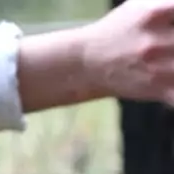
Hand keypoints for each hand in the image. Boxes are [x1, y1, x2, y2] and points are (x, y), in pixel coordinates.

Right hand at [24, 5, 173, 110]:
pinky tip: (171, 84)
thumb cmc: (116, 31)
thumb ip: (164, 2)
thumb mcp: (142, 3)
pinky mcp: (158, 89)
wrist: (83, 65)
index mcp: (156, 10)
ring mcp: (159, 67)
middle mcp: (156, 39)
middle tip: (172, 44)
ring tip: (170, 61)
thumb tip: (172, 6)